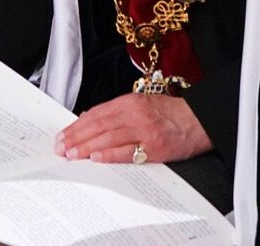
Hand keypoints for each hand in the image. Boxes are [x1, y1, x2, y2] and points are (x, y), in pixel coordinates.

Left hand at [56, 91, 210, 164]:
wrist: (199, 120)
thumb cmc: (168, 113)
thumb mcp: (139, 103)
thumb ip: (115, 112)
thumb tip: (88, 120)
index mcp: (127, 102)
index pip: (95, 114)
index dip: (76, 126)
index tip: (62, 135)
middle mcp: (134, 114)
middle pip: (97, 126)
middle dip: (76, 138)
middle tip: (60, 148)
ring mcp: (144, 131)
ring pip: (108, 138)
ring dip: (87, 147)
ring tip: (72, 155)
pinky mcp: (156, 147)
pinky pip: (128, 152)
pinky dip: (110, 154)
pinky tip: (96, 158)